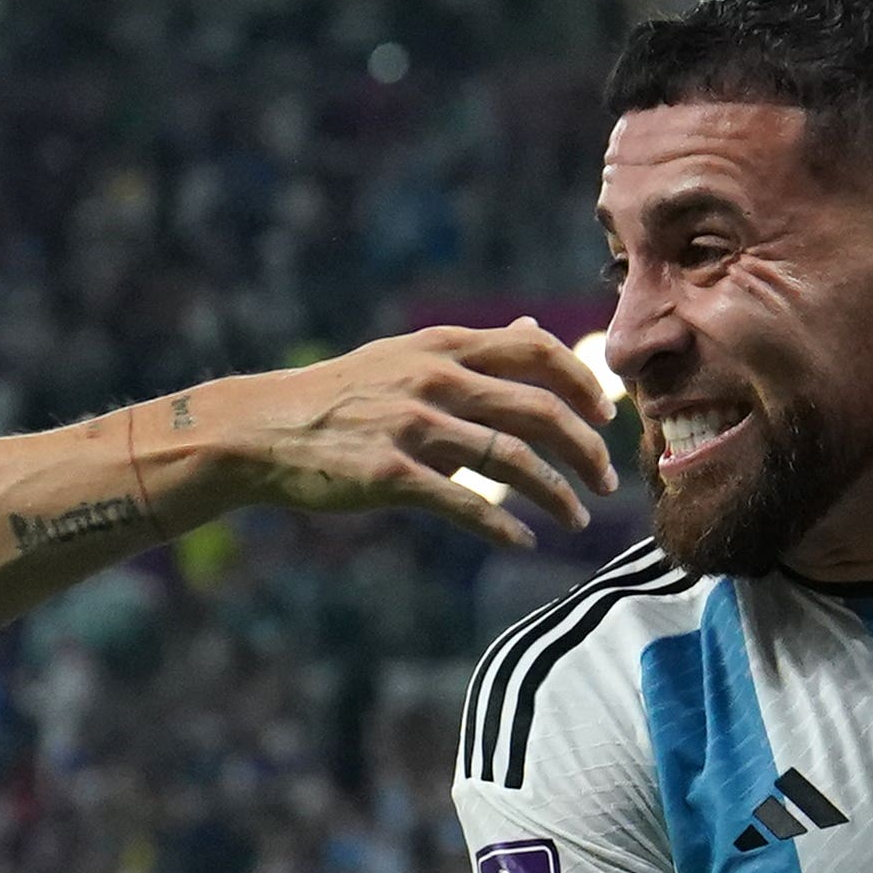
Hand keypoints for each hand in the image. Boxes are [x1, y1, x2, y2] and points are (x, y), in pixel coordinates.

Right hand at [185, 323, 619, 547]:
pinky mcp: (390, 475)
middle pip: (537, 410)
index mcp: (443, 346)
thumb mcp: (409, 356)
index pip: (537, 351)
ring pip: (510, 460)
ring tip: (576, 518)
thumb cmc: (343, 396)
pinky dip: (502, 526)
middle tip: (608, 480)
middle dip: (585, 449)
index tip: (608, 419)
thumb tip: (536, 331)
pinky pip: (464, 503)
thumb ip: (476, 350)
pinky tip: (523, 540)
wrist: (264, 429)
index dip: (583, 385)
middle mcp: (434, 379)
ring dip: (555, 494)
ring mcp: (412, 426)